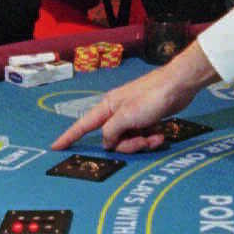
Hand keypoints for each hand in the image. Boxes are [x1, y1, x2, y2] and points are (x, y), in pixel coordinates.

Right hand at [49, 42, 215, 152]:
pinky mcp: (145, 119)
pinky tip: (161, 133)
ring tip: (156, 136)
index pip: (82, 125)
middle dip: (128, 145)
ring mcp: (131, 116)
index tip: (55, 147)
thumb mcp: (127, 116)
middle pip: (112, 139)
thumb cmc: (151, 97)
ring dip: (143, 142)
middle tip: (143, 140)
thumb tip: (106, 142)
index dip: (68, 137)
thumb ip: (111, 131)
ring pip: (128, 140)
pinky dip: (151, 137)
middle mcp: (116, 112)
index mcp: (107, 108)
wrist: (178, 86)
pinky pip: (141, 136)